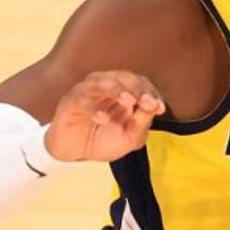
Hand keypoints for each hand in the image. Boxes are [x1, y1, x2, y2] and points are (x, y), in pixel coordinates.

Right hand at [44, 70, 165, 162]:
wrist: (75, 153)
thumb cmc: (103, 140)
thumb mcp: (129, 137)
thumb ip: (142, 122)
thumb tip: (156, 106)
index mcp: (123, 91)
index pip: (140, 82)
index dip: (150, 92)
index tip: (159, 107)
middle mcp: (105, 85)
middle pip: (123, 76)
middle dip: (136, 88)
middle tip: (146, 101)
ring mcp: (87, 91)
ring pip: (102, 81)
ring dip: (117, 90)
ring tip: (128, 101)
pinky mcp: (70, 101)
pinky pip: (82, 99)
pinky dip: (93, 107)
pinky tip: (102, 118)